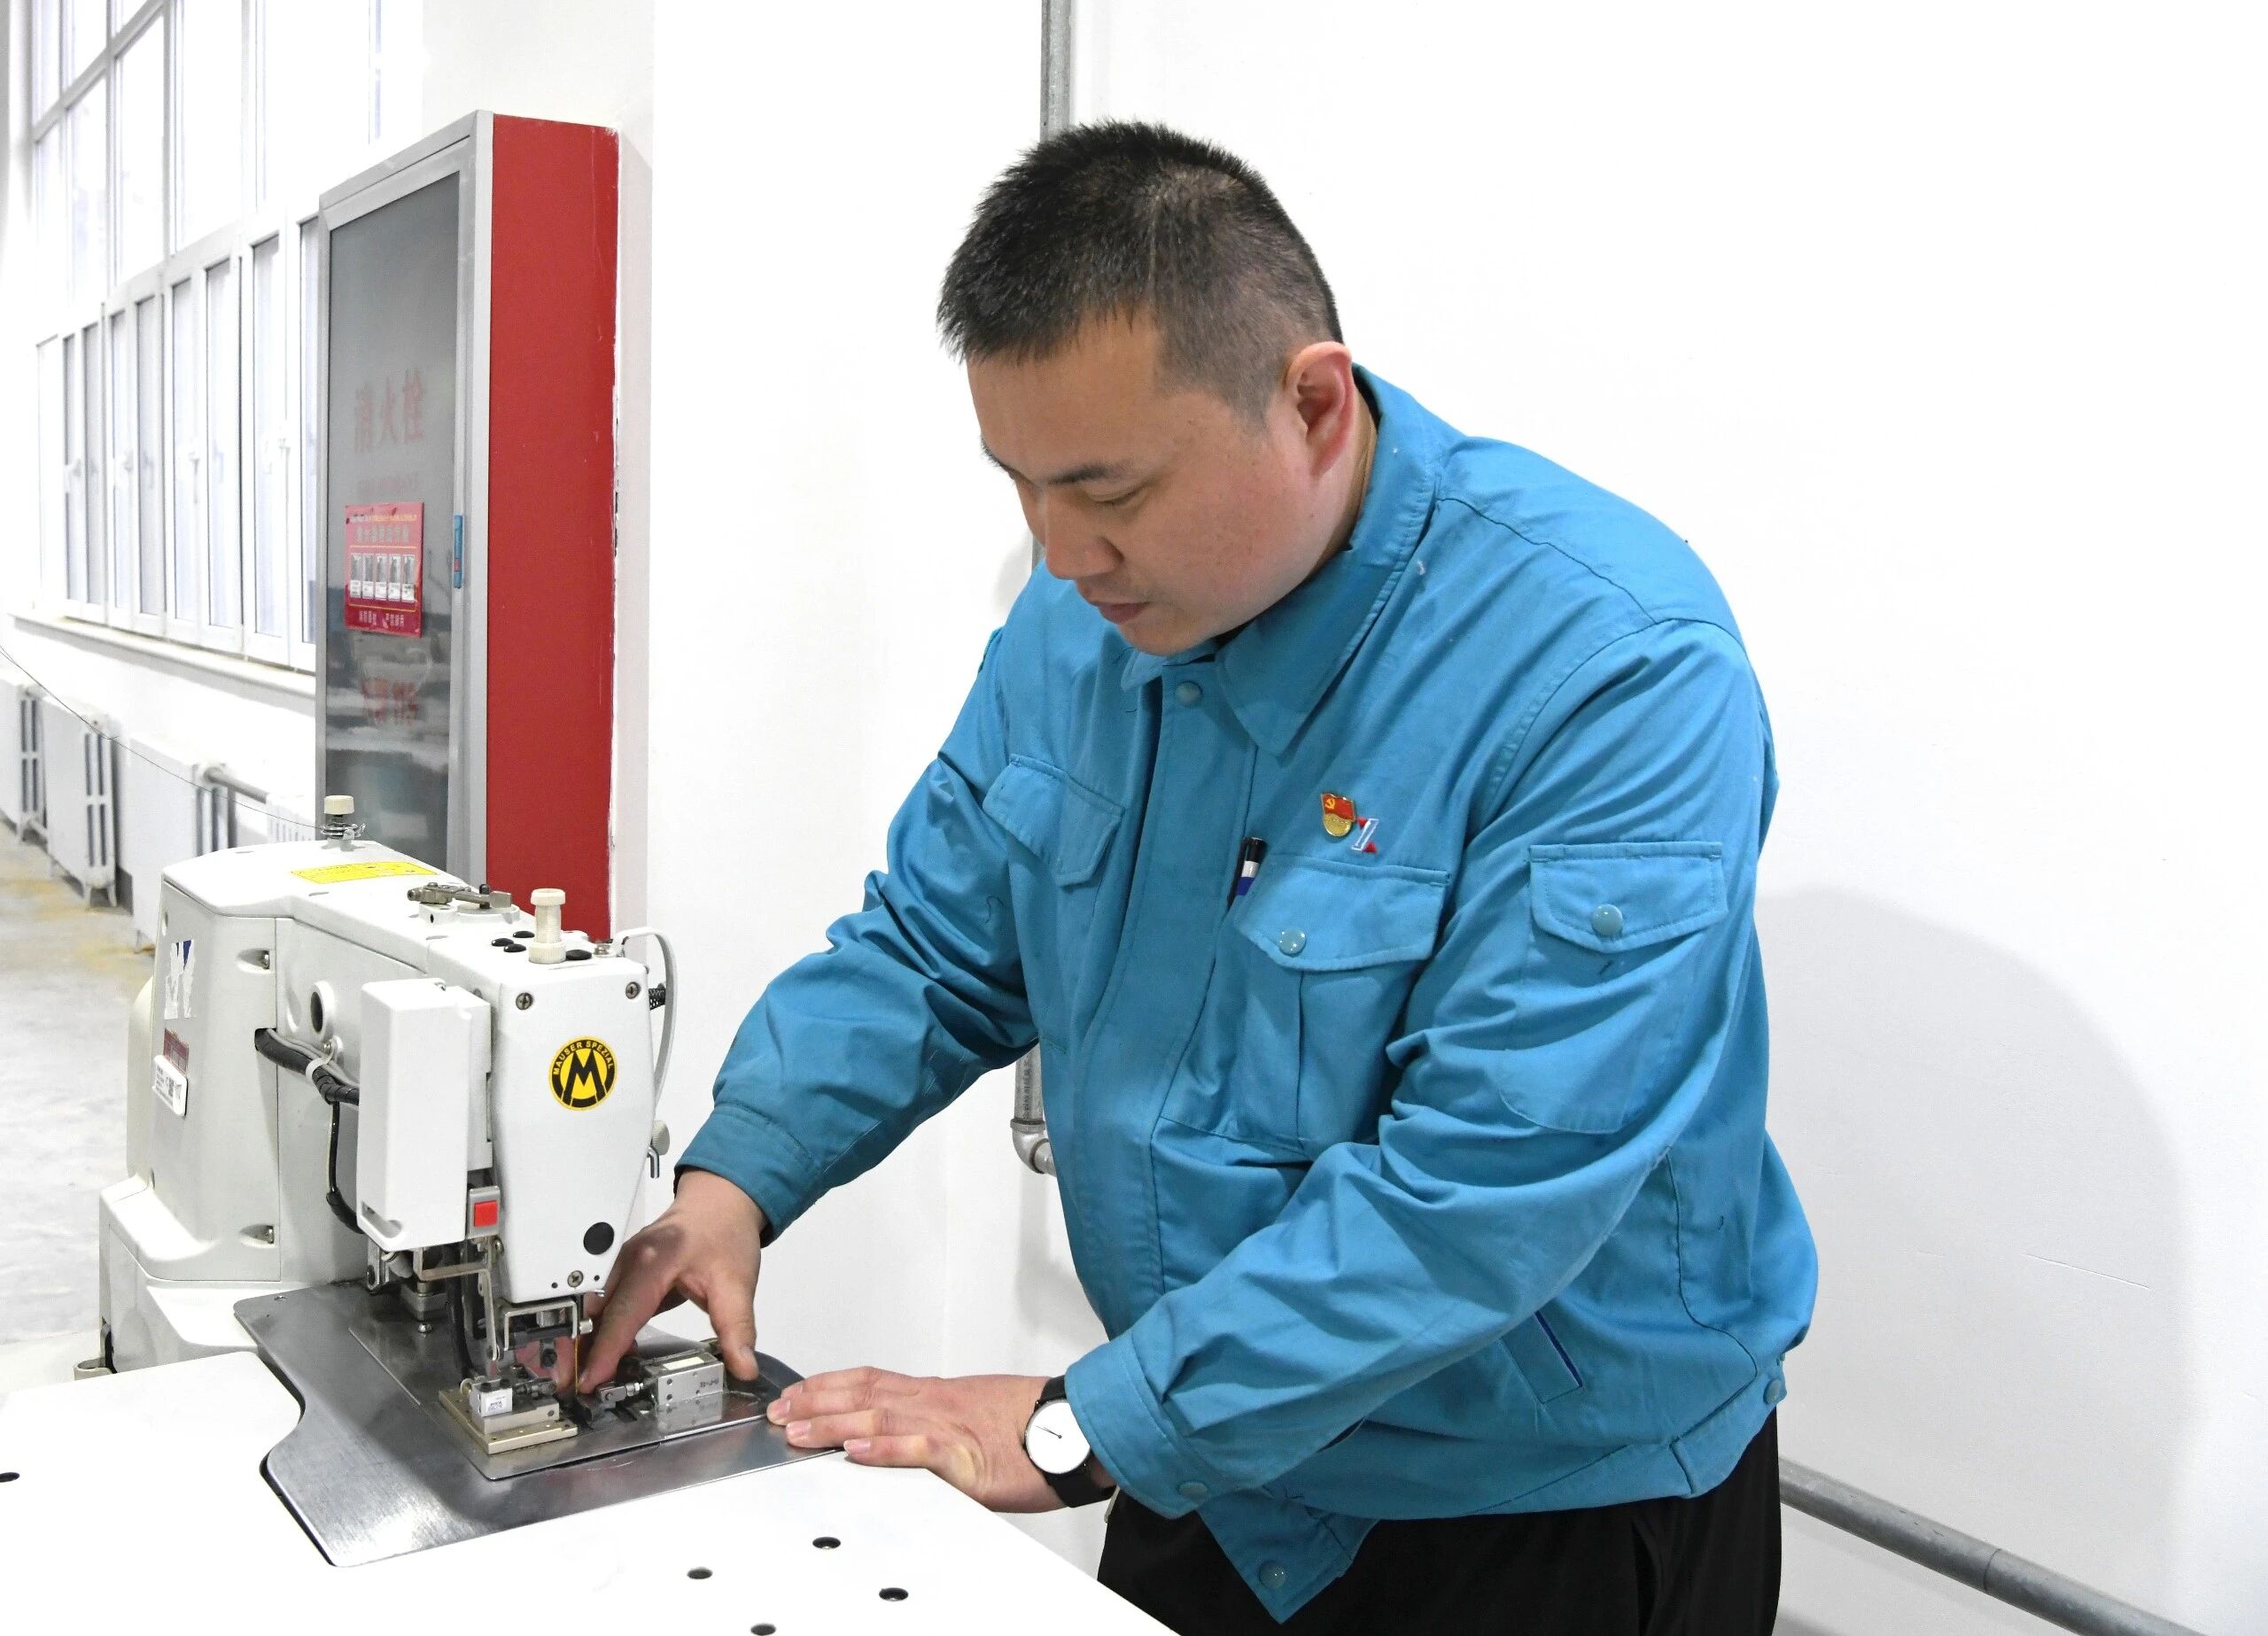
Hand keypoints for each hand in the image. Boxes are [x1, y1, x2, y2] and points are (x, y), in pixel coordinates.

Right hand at [582, 1169, 766, 1384]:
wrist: (721, 1203)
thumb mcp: (736, 1282)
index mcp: (652, 1262)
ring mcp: (621, 1264)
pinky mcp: (623, 1270)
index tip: (589, 1381)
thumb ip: (737, 1327)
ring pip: (593, 1309)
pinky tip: (605, 1356)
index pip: (622, 1314)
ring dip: (584, 1342)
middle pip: (595, 1313)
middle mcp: (628, 1261)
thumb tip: (743, 1366)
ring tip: (581, 1378)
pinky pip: (602, 1304)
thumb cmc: (724, 1233)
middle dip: (579, 1350)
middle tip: (571, 1386)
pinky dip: (599, 1330)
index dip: (604, 1352)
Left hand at [768, 1367, 1088, 1512]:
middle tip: (778, 1411)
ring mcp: (949, 1427)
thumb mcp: (980, 1416)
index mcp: (939, 1394)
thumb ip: (942, 1425)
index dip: (830, 1384)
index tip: (797, 1390)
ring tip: (797, 1430)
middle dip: (816, 1402)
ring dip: (834, 1423)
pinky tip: (856, 1450)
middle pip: (865, 1393)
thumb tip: (913, 1437)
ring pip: (881, 1416)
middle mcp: (937, 1403)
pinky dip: (884, 1449)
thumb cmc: (1036, 1425)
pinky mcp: (966, 1457)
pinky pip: (918, 1450)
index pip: (873, 1379)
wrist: (1080, 1426)